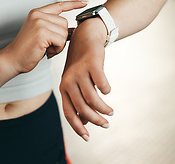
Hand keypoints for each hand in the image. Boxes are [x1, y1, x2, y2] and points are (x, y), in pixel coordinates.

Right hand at [4, 0, 87, 73]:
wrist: (12, 59)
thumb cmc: (27, 50)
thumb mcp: (42, 35)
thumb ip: (56, 29)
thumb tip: (73, 29)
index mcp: (37, 13)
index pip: (59, 5)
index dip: (73, 3)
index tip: (84, 2)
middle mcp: (38, 15)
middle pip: (65, 23)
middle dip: (61, 37)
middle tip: (48, 45)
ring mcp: (39, 22)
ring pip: (64, 33)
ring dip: (59, 45)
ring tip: (45, 48)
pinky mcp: (42, 32)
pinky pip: (61, 41)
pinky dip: (56, 49)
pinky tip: (45, 51)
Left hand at [60, 18, 113, 141]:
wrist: (86, 36)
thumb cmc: (81, 62)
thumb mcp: (76, 81)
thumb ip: (79, 100)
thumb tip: (84, 121)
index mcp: (63, 87)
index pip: (69, 113)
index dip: (78, 127)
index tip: (88, 138)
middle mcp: (69, 81)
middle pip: (83, 109)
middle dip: (96, 120)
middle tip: (106, 124)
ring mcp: (80, 72)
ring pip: (93, 99)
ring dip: (103, 109)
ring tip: (110, 111)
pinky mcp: (92, 64)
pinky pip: (102, 85)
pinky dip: (106, 90)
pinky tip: (108, 90)